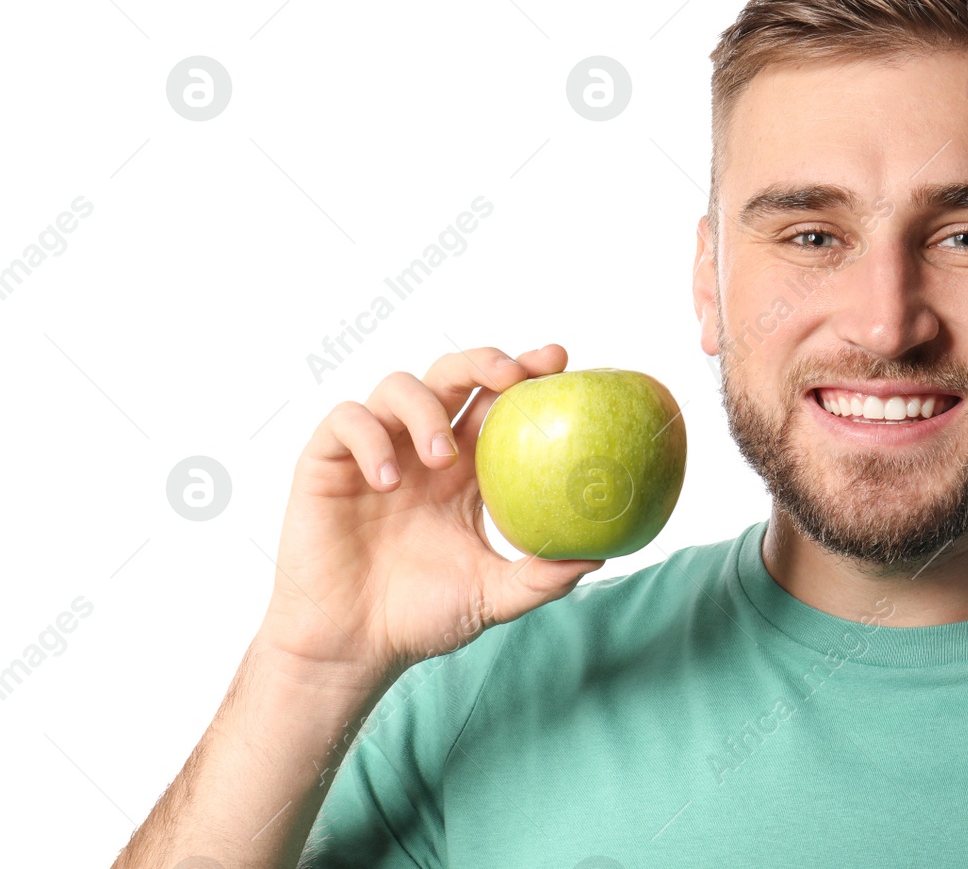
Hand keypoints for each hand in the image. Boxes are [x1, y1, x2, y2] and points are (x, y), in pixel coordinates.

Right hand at [255, 344, 600, 680]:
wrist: (352, 646)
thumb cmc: (420, 618)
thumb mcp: (493, 596)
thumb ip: (542, 577)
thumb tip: (599, 556)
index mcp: (467, 468)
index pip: (498, 401)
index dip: (526, 372)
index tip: (559, 361)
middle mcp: (423, 448)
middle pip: (453, 374)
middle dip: (483, 361)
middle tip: (510, 376)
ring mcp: (376, 450)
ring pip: (399, 385)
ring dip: (426, 409)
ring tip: (441, 456)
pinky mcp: (328, 462)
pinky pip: (347, 420)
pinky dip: (371, 438)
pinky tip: (388, 479)